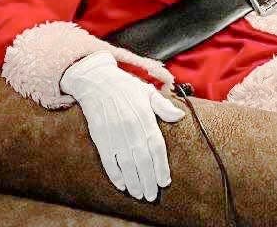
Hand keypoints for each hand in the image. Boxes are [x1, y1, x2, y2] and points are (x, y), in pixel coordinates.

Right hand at [60, 50, 183, 199]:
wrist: (97, 81)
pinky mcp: (100, 138)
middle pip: (142, 160)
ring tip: (140, 194)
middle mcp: (130, 127)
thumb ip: (163, 106)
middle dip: (148, 180)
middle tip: (152, 195)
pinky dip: (115, 175)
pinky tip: (122, 185)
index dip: (161, 166)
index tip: (165, 181)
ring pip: (126, 164)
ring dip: (133, 182)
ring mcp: (114, 134)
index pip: (156, 146)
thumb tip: (179, 116)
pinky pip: (108, 161)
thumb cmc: (125, 87)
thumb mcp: (147, 91)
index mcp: (144, 116)